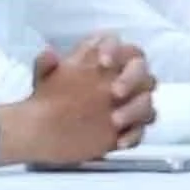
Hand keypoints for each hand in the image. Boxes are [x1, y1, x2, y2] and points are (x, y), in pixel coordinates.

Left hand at [4, 41, 149, 168]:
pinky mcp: (129, 128)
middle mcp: (121, 78)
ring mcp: (128, 104)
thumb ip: (46, 65)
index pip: (119, 46)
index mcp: (103, 62)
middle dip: (132, 78)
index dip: (115, 50)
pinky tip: (118, 142)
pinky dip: (132, 136)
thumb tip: (49, 53)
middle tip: (115, 92)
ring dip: (135, 109)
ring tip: (114, 120)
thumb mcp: (43, 79)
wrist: (45, 129)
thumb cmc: (49, 96)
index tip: (103, 62)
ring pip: (146, 101)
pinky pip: (141, 130)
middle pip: (141, 69)